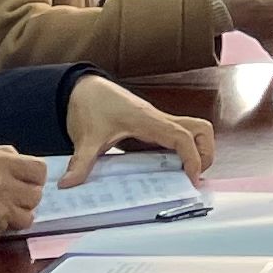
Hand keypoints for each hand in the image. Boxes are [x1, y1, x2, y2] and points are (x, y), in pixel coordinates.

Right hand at [0, 142, 44, 256]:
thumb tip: (17, 157)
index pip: (39, 169)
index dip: (34, 176)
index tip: (26, 180)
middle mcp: (2, 187)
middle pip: (36, 194)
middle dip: (26, 196)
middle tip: (11, 197)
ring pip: (28, 216)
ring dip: (17, 215)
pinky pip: (9, 231)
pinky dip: (0, 228)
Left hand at [62, 75, 213, 182]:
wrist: (83, 88)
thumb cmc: (90, 105)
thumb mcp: (85, 136)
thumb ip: (81, 162)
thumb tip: (68, 184)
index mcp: (148, 120)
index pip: (183, 136)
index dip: (193, 157)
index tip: (192, 178)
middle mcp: (159, 119)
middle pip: (200, 130)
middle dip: (204, 153)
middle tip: (192, 176)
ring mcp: (158, 121)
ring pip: (194, 130)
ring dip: (197, 151)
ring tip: (185, 175)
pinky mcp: (153, 125)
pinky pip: (179, 135)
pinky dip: (184, 151)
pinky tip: (170, 169)